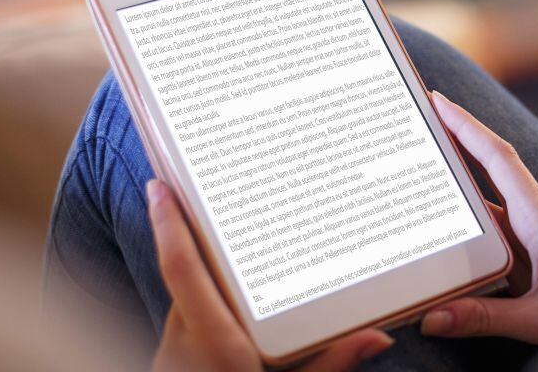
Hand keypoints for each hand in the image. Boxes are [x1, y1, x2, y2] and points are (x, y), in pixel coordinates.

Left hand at [147, 180, 393, 371]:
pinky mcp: (174, 356)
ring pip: (185, 295)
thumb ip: (329, 365)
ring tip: (224, 229)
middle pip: (185, 273)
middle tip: (208, 185)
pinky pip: (185, 314)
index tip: (160, 185)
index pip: (183, 270)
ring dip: (200, 266)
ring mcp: (174, 349)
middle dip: (194, 233)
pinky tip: (228, 290)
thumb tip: (377, 336)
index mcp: (214, 343)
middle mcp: (185, 339)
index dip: (170, 226)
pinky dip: (202, 295)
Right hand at [420, 92, 537, 351]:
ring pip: (486, 215)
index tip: (440, 101)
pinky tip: (441, 245)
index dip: (468, 128)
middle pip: (487, 180)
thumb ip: (486, 318)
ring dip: (454, 201)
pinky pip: (491, 244)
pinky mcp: (534, 267)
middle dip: (454, 152)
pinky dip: (465, 239)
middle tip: (415, 132)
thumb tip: (431, 318)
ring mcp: (535, 244)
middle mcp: (537, 224)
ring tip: (414, 185)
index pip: (500, 161)